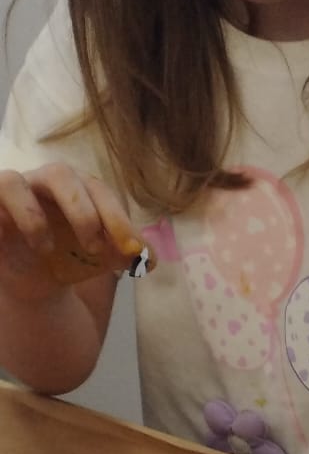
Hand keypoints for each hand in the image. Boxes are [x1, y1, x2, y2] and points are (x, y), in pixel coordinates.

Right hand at [0, 162, 141, 302]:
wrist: (36, 279)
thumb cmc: (72, 258)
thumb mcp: (103, 258)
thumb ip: (126, 254)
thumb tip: (149, 258)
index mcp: (79, 188)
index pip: (99, 190)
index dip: (117, 218)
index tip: (133, 251)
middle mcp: (44, 182)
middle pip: (61, 175)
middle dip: (82, 212)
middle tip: (93, 248)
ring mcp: (13, 193)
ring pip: (12, 182)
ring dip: (33, 218)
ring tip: (48, 251)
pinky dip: (3, 220)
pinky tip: (20, 245)